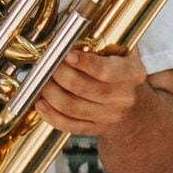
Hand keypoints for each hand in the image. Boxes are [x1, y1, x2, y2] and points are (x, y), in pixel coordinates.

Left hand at [31, 45, 148, 136]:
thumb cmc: (118, 67)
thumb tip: (66, 43)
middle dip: (59, 75)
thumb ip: (99, 46)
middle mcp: (124, 97)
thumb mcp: (118, 50)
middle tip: (47, 65)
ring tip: (41, 82)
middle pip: (83, 89)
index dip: (83, 63)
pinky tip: (41, 104)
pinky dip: (51, 115)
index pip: (105, 71)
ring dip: (50, 94)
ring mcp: (111, 116)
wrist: (130, 97)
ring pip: (72, 107)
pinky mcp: (98, 129)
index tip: (66, 54)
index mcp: (131, 73)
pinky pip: (70, 125)